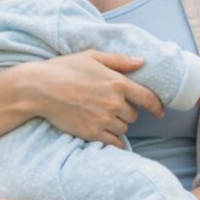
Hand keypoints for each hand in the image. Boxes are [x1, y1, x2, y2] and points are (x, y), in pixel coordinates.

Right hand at [25, 51, 162, 147]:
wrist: (40, 88)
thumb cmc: (65, 68)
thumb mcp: (92, 56)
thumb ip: (119, 60)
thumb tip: (141, 61)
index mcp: (117, 82)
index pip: (148, 98)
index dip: (157, 107)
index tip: (160, 112)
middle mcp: (114, 103)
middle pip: (133, 115)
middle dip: (126, 112)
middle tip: (111, 106)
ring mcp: (103, 119)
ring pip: (124, 129)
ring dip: (118, 124)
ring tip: (102, 116)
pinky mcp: (92, 133)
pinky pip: (113, 142)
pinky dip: (113, 140)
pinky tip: (106, 134)